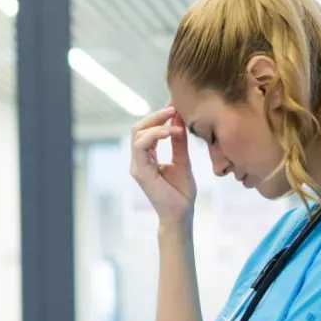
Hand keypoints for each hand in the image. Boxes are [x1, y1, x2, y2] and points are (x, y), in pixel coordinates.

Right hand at [129, 105, 196, 225]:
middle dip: (156, 115)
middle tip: (174, 107)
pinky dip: (157, 135)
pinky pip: (142, 146)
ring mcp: (137, 166)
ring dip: (157, 122)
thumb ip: (179, 142)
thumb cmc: (181, 192)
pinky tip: (172, 132)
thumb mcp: (182, 160)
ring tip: (175, 119)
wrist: (181, 214)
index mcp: (146, 157)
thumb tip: (178, 119)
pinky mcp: (140, 172)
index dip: (159, 116)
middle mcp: (138, 160)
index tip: (175, 105)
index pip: (146, 130)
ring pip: (138, 134)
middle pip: (138, 128)